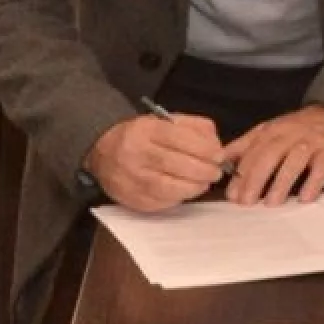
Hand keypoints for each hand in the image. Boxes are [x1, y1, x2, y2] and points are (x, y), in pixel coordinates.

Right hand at [85, 114, 225, 212]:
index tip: (218, 155)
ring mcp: (131, 179)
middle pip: (175, 164)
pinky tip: (187, 190)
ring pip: (169, 187)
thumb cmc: (143, 136)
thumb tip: (215, 144)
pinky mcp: (132, 199)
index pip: (178, 138)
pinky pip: (162, 202)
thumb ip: (194, 127)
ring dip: (194, 187)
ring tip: (204, 182)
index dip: (203, 148)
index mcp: (145, 130)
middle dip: (203, 170)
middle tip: (216, 171)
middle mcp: (135, 154)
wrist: (105, 153)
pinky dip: (180, 197)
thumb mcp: (166, 121)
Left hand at [223, 104, 323, 205]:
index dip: (241, 173)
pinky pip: (322, 167)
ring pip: (294, 161)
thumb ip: (245, 146)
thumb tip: (219, 159)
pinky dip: (313, 182)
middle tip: (247, 202)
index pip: (252, 152)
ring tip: (272, 203)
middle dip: (256, 179)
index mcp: (271, 131)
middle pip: (270, 155)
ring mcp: (311, 142)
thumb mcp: (269, 131)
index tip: (232, 194)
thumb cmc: (297, 130)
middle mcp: (290, 134)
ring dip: (281, 183)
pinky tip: (305, 198)